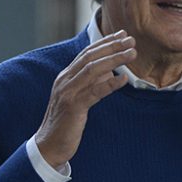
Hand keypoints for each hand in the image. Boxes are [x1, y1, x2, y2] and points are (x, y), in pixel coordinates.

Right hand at [35, 31, 135, 167]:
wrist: (49, 146)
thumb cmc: (66, 123)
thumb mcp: (79, 98)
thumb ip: (91, 84)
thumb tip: (111, 72)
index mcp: (66, 76)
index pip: (87, 53)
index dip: (105, 42)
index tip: (122, 34)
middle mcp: (65, 80)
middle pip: (90, 57)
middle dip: (112, 46)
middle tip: (131, 40)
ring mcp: (68, 93)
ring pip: (93, 70)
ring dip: (114, 59)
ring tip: (132, 54)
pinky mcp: (73, 107)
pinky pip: (94, 92)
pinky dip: (110, 84)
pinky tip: (124, 79)